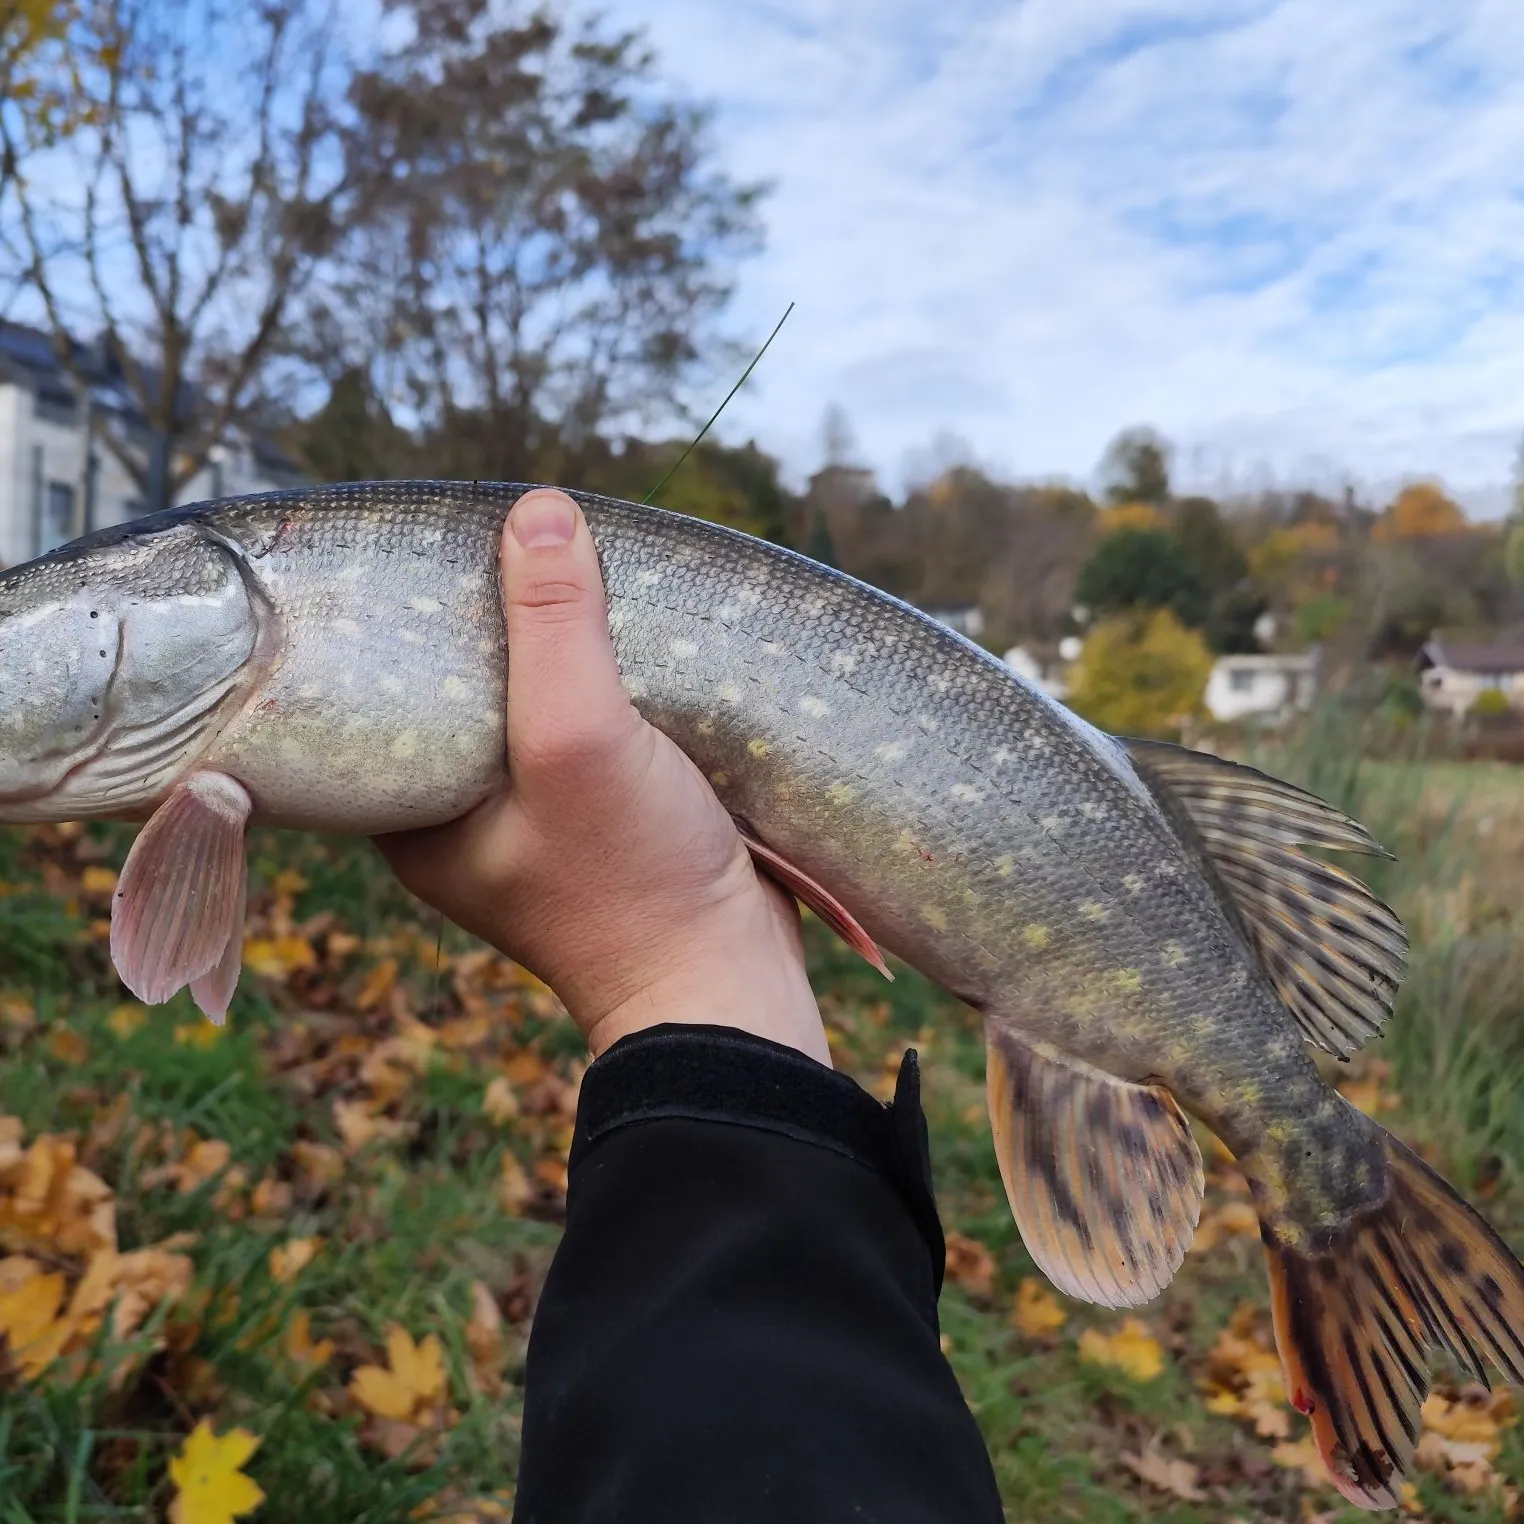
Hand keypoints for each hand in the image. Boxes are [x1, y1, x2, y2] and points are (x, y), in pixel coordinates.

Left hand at [376, 488, 829, 1064]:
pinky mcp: (604, 817)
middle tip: (516, 536)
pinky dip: (609, 680)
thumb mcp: (578, 739)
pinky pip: (591, 726)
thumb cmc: (634, 881)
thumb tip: (538, 508)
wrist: (730, 986)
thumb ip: (553, 626)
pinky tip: (629, 626)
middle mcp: (462, 816)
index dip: (409, 617)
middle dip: (496, 617)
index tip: (437, 544)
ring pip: (535, 702)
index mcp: (415, 814)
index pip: (387, 690)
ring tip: (575, 562)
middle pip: (466, 687)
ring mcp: (537, 819)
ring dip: (562, 645)